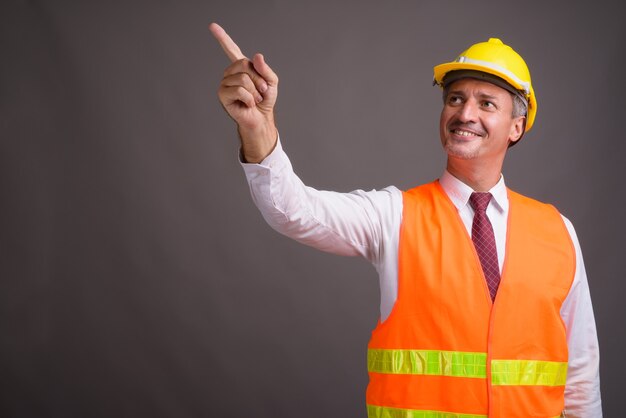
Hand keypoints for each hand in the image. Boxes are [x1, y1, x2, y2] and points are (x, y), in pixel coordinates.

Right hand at [210, 22, 277, 162]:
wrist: (261, 119)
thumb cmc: (265, 101)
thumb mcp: (271, 82)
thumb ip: (266, 69)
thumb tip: (256, 57)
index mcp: (241, 67)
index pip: (231, 49)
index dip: (222, 38)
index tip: (212, 26)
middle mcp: (230, 73)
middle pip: (244, 64)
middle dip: (258, 79)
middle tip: (261, 91)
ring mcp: (225, 83)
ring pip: (243, 78)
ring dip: (255, 91)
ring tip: (255, 99)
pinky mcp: (222, 94)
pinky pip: (239, 89)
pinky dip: (249, 98)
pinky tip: (248, 104)